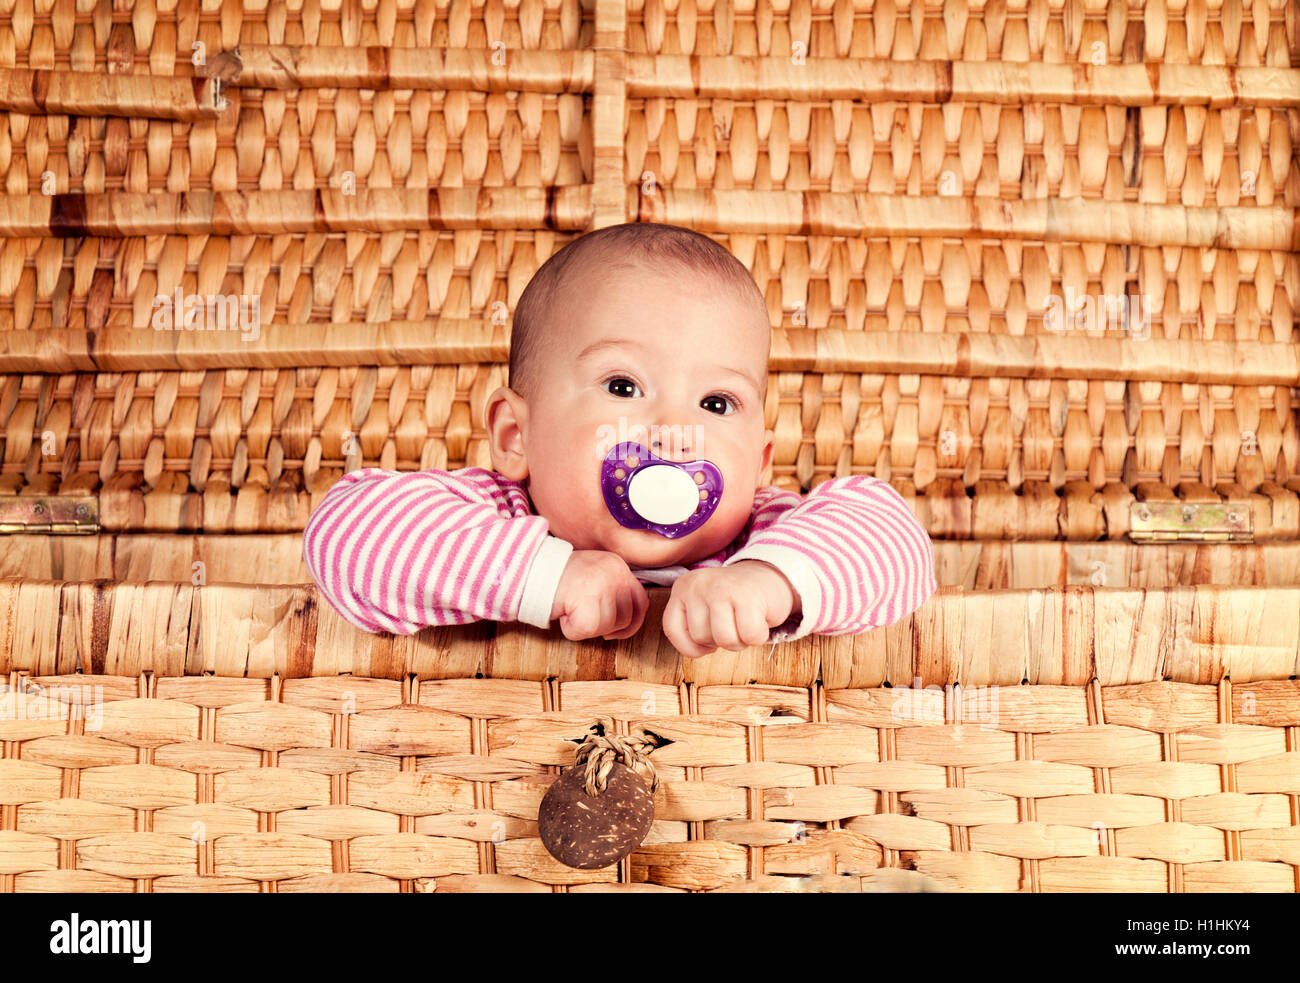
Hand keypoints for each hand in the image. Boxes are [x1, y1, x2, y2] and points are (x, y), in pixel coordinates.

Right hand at [549, 550, 649, 641]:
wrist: (529, 570)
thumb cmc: (559, 579)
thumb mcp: (594, 576)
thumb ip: (612, 591)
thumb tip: (628, 620)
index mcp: (618, 565)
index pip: (641, 601)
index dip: (632, 622)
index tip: (617, 631)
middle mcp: (614, 572)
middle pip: (627, 618)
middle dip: (607, 627)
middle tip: (584, 617)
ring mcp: (602, 584)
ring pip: (608, 627)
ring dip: (587, 628)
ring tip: (570, 610)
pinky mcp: (586, 599)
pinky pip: (587, 630)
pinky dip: (572, 630)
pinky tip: (563, 615)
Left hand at [662, 561, 800, 657]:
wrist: (769, 577)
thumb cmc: (734, 602)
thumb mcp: (703, 606)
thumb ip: (691, 625)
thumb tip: (693, 651)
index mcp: (683, 587)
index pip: (672, 629)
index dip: (690, 647)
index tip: (706, 644)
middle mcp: (698, 584)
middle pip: (700, 637)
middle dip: (719, 640)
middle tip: (732, 623)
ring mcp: (722, 588)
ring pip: (724, 639)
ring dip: (739, 641)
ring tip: (744, 622)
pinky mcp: (747, 596)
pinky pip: (750, 635)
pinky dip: (758, 636)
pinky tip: (758, 619)